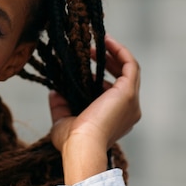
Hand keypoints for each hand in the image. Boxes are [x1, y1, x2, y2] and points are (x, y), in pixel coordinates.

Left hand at [49, 35, 140, 183]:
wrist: (82, 145)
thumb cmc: (72, 141)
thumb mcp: (62, 121)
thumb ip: (60, 106)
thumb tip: (54, 91)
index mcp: (116, 119)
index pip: (112, 92)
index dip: (100, 76)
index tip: (85, 64)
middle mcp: (128, 111)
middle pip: (123, 79)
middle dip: (108, 62)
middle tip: (91, 50)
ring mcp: (131, 101)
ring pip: (129, 70)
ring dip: (114, 54)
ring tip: (98, 42)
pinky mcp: (129, 92)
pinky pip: (130, 65)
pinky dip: (120, 51)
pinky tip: (106, 41)